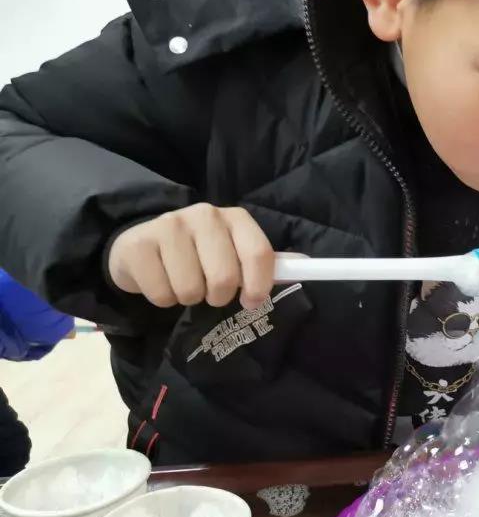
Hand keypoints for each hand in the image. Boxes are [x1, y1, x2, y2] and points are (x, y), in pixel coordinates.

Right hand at [107, 204, 274, 309]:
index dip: (258, 285)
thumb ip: (265, 260)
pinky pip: (162, 295)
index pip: (259, 253)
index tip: (251, 301)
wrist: (142, 244)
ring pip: (191, 290)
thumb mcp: (234, 251)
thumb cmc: (198, 252)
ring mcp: (169, 226)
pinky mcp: (138, 244)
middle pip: (225, 278)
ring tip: (182, 281)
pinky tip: (160, 280)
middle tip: (209, 290)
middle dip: (218, 296)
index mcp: (234, 217)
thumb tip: (303, 264)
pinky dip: (163, 299)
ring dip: (188, 297)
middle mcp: (204, 215)